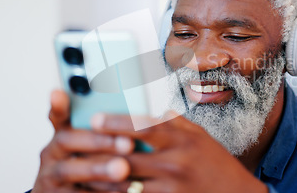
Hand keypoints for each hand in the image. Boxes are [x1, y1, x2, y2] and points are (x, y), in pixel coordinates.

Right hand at [31, 90, 134, 192]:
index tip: (59, 92)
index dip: (58, 104)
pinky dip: (99, 192)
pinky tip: (120, 190)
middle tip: (127, 143)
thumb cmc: (91, 165)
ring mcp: (51, 175)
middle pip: (67, 140)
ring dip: (99, 168)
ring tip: (124, 169)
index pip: (58, 114)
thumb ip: (111, 129)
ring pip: (71, 169)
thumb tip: (147, 116)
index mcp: (63, 133)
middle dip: (98, 141)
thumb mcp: (96, 143)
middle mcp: (52, 152)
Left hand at [90, 112, 268, 192]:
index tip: (95, 120)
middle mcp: (175, 163)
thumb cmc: (218, 165)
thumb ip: (178, 123)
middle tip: (77, 146)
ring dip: (103, 178)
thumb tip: (158, 111)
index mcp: (183, 140)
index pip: (143, 127)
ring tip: (83, 172)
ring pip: (126, 183)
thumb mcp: (201, 138)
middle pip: (127, 156)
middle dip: (100, 151)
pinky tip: (105, 191)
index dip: (115, 122)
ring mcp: (171, 188)